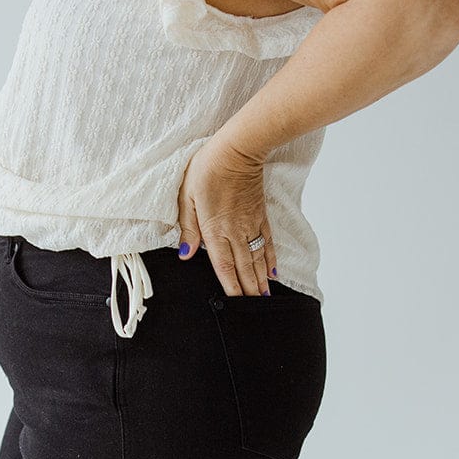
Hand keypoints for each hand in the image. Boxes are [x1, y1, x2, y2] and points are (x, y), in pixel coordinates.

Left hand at [176, 137, 277, 295]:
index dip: (231, 287)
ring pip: (258, 258)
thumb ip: (188, 228)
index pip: (223, 266)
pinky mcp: (261, 214)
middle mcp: (236, 231)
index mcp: (215, 230)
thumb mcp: (187, 196)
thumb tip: (186, 255)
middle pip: (244, 267)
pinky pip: (268, 242)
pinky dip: (271, 259)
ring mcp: (251, 224)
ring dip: (261, 280)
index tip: (235, 303)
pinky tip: (273, 271)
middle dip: (249, 290)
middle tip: (254, 309)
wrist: (238, 149)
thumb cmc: (208, 168)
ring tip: (265, 297)